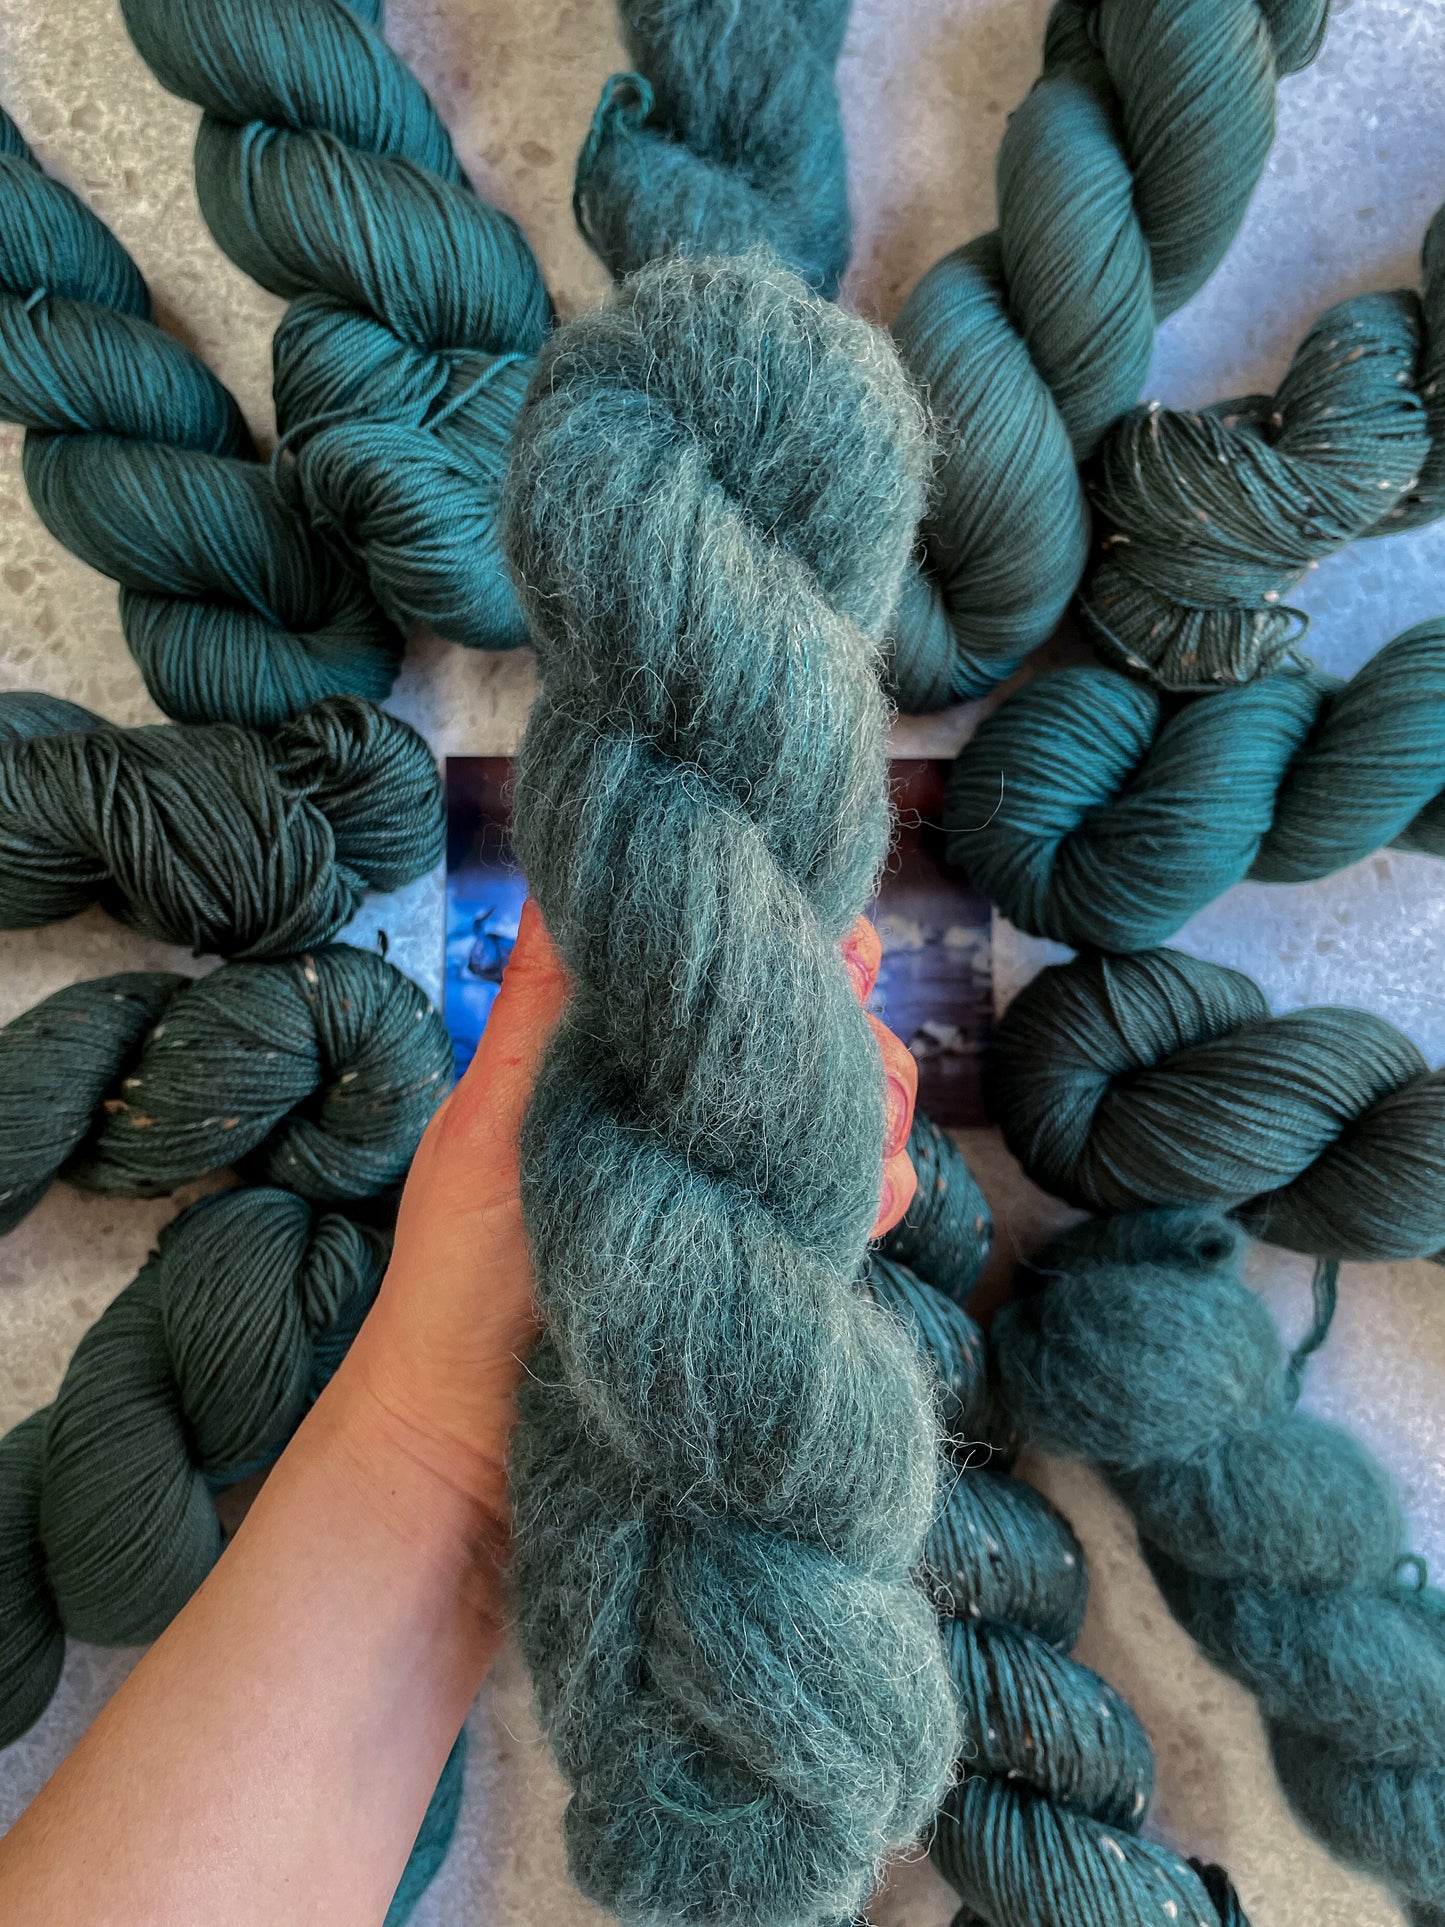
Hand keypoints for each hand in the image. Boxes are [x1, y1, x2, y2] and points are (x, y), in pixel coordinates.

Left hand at [340, 903, 917, 1526]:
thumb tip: (574, 843)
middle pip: (815, 1023)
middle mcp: (691, 1110)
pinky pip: (866, 1204)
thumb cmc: (459, 1279)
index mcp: (623, 1054)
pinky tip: (857, 1218)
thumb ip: (549, 995)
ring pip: (857, 1107)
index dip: (786, 932)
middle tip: (830, 1058)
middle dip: (841, 1029)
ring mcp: (742, 1190)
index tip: (815, 937)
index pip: (732, 955)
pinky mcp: (779, 1266)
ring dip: (868, 1112)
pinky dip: (877, 1197)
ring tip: (841, 1157)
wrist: (472, 1458)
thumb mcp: (496, 1115)